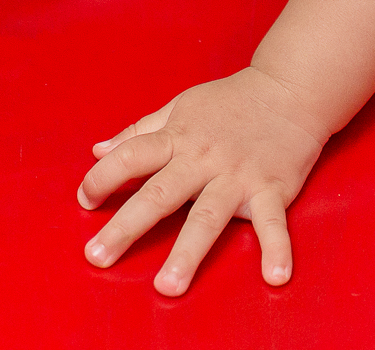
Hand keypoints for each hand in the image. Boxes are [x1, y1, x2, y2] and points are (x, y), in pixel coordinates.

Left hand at [77, 67, 327, 295]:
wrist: (289, 88)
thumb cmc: (230, 102)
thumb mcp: (180, 107)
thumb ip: (140, 131)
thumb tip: (97, 151)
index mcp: (179, 138)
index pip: (132, 155)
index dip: (104, 176)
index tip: (85, 200)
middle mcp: (203, 159)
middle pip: (160, 194)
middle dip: (126, 226)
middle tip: (97, 256)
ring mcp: (238, 175)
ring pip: (208, 216)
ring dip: (187, 253)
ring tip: (166, 286)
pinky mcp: (273, 187)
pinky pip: (273, 222)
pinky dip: (276, 248)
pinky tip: (274, 276)